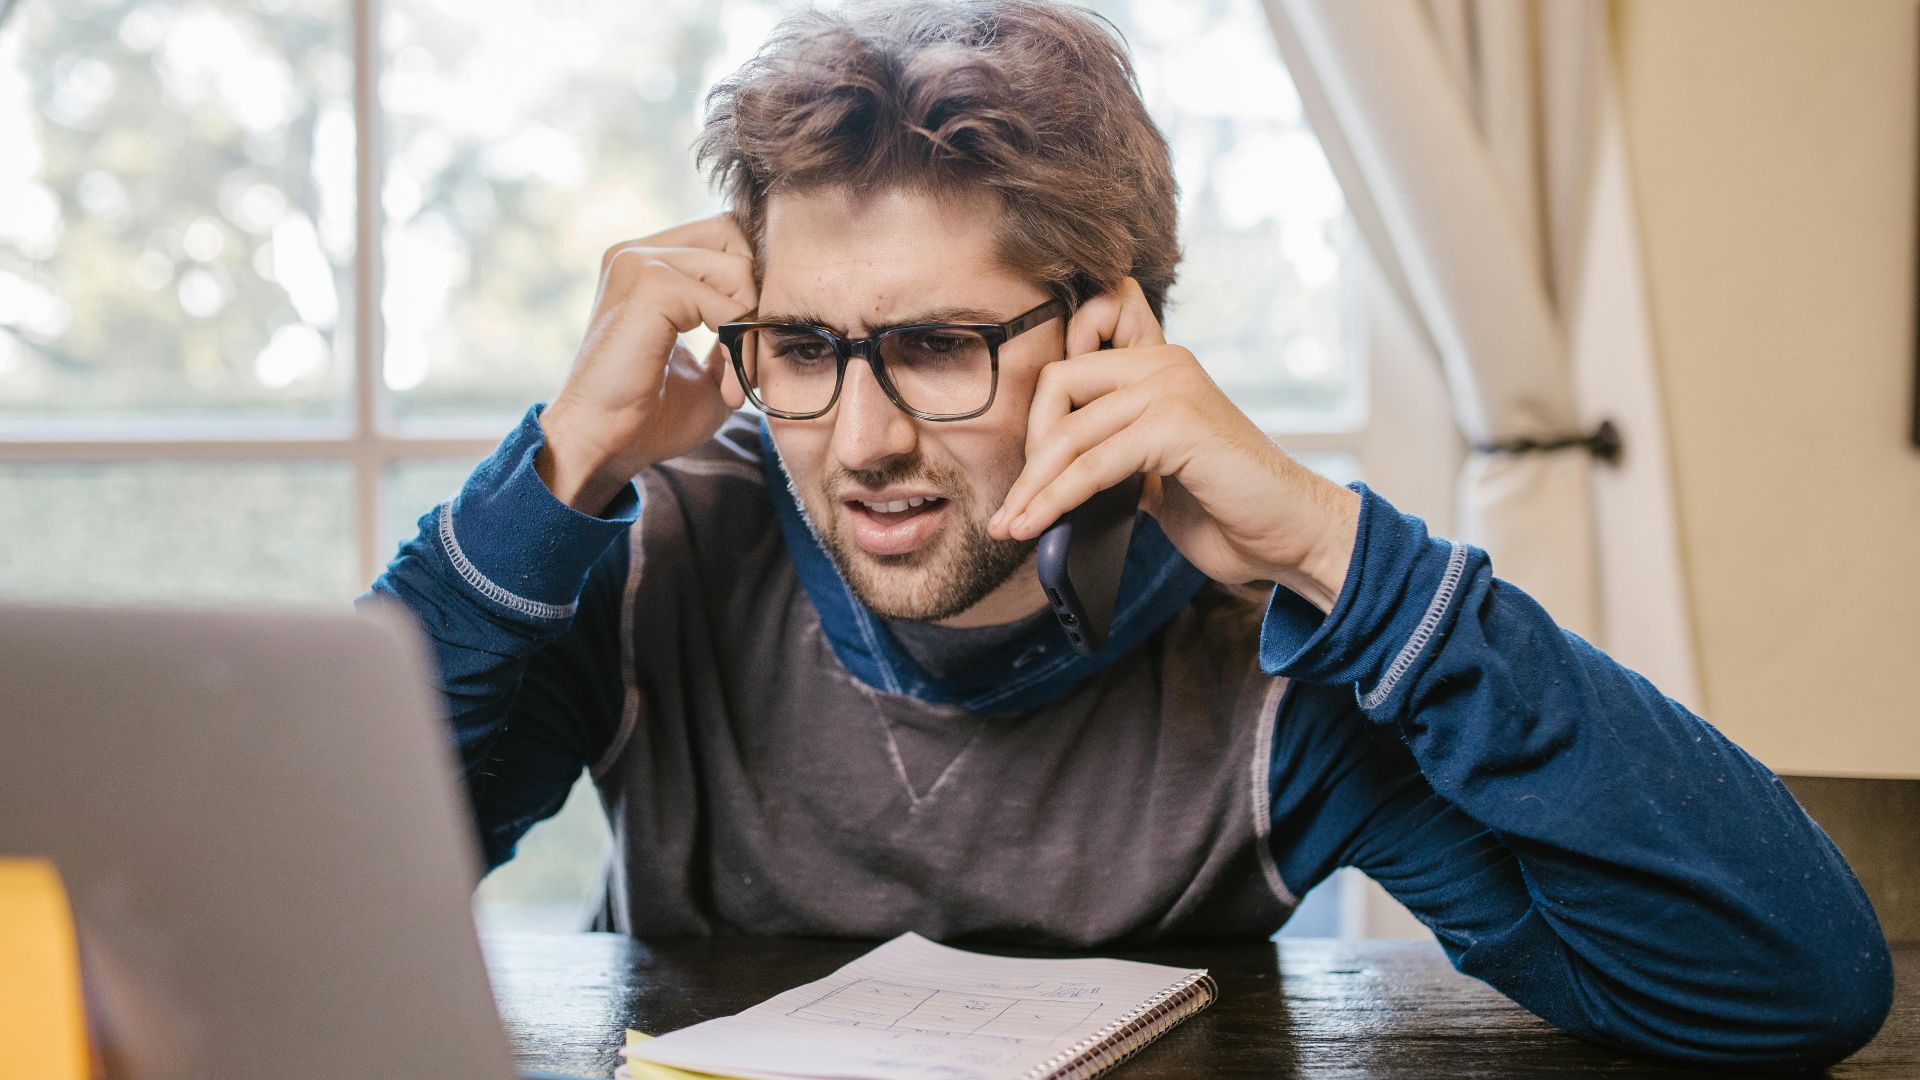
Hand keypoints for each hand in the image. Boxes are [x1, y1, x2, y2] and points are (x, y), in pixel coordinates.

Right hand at [536, 213, 755, 513]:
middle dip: (758, 296)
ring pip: (738, 269)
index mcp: (647, 263)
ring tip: (738, 381)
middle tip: (752, 358)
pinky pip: (726, 303)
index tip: (751, 347)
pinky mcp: (649, 285)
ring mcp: (639, 262)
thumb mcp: (708, 368)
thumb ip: (735, 330)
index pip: (726, 236)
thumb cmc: (650, 416)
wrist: (603, 447)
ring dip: (751, 331)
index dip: (754, 284)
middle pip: (737, 235)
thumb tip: (773, 310)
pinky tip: (726, 389)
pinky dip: (738, 347)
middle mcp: (638, 252)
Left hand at [986, 278, 1360, 612]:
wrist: (1294, 536)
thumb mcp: (1157, 474)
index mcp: (1159, 366)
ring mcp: (1172, 388)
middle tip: (1013, 507)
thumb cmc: (1230, 511)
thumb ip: (1113, 457)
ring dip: (1032, 487)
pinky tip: (1037, 525)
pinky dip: (1058, 498)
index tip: (1026, 471)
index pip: (1073, 358)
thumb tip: (1044, 482)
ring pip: (1069, 431)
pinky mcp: (1178, 424)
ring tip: (1011, 527)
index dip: (1039, 412)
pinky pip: (1093, 462)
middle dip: (1028, 453)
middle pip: (1057, 385)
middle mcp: (1165, 364)